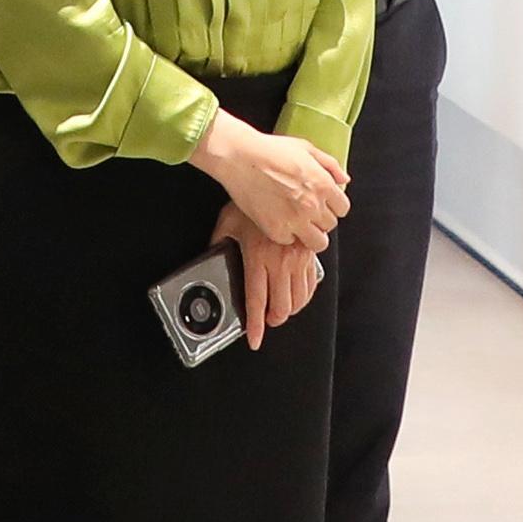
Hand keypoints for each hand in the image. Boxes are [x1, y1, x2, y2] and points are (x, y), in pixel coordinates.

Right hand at [193, 111, 349, 246]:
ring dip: (308, 233)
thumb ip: (329, 164)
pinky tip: (277, 219)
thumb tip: (344, 179)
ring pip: (317, 242)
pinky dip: (284, 234)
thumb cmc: (269, 150)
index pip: (343, 209)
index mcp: (324, 185)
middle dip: (319, 219)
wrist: (239, 157)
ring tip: (296, 223)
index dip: (332, 206)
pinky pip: (289, 241)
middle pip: (330, 225)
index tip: (322, 204)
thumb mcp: (305, 148)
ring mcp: (295, 220)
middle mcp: (313, 205)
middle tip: (305, 210)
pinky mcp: (276, 229)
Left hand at [213, 203, 325, 346]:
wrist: (281, 182)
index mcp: (258, 257)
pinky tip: (297, 295)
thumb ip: (219, 244)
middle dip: (274, 320)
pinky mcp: (310, 254)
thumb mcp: (227, 222)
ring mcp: (298, 259)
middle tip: (267, 321)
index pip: (257, 300)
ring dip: (290, 310)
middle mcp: (280, 262)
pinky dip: (305, 295)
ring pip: (299, 299)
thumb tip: (210, 258)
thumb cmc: (250, 200)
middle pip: (282, 306)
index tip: (254, 340)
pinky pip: (312, 284)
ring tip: (280, 310)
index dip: (256, 325)